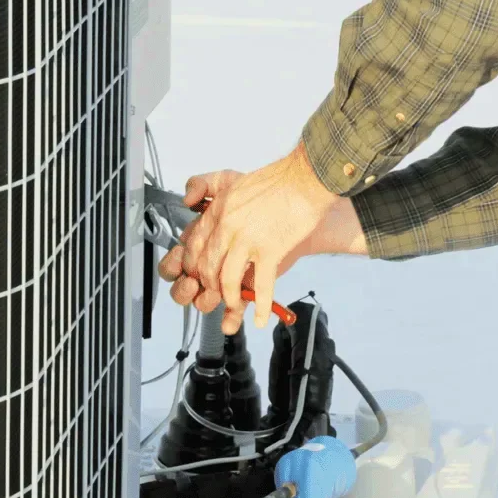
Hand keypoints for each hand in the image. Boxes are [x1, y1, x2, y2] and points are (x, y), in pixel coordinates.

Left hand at [160, 143, 354, 332]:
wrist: (307, 179)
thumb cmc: (278, 181)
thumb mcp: (232, 180)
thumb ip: (207, 190)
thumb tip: (189, 203)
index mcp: (218, 210)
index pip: (193, 245)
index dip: (194, 265)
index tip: (199, 274)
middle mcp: (228, 225)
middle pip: (207, 266)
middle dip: (209, 286)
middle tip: (216, 293)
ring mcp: (247, 240)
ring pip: (227, 280)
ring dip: (229, 298)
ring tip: (234, 305)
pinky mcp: (270, 250)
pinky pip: (260, 286)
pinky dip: (259, 306)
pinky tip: (258, 318)